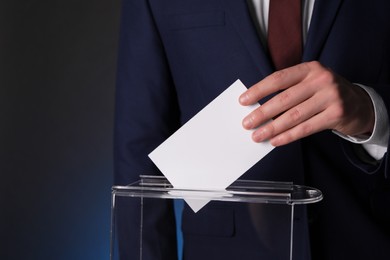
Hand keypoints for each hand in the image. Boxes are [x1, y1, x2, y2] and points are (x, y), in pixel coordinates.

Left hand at [239, 61, 374, 145]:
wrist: (360, 104)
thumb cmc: (326, 94)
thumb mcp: (310, 83)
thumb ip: (289, 90)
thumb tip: (258, 107)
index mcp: (310, 68)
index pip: (279, 78)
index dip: (259, 90)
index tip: (243, 101)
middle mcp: (321, 79)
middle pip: (284, 99)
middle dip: (262, 113)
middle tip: (247, 123)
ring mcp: (331, 96)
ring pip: (294, 116)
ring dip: (272, 128)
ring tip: (257, 136)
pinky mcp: (336, 114)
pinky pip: (306, 128)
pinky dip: (288, 136)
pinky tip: (275, 141)